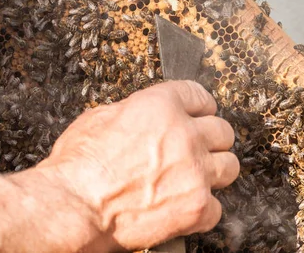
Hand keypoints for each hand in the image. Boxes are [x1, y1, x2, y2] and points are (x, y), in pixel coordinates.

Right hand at [39, 81, 239, 250]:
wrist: (74, 207)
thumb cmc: (78, 165)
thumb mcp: (99, 118)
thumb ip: (133, 111)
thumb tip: (142, 114)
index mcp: (160, 106)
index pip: (199, 95)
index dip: (199, 106)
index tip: (200, 113)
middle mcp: (184, 135)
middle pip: (223, 131)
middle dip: (210, 139)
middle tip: (195, 148)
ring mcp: (195, 172)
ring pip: (230, 166)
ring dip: (213, 171)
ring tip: (194, 177)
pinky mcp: (196, 207)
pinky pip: (217, 206)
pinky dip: (201, 208)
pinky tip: (182, 206)